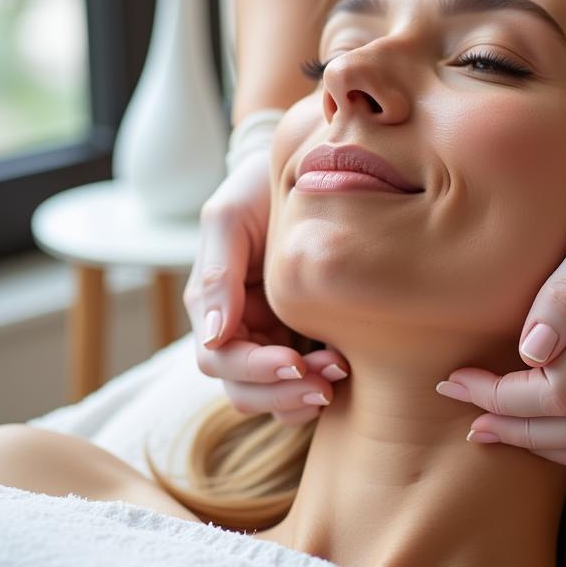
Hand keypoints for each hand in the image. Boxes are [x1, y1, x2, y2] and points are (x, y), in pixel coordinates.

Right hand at [184, 147, 348, 425]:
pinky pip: (307, 384)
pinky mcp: (308, 339)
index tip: (294, 360)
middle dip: (284, 392)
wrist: (305, 168)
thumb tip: (214, 334)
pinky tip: (351, 370)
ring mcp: (273, 340)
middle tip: (329, 378)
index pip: (220, 361)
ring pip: (276, 398)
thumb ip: (216, 273)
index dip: (255, 370)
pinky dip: (322, 387)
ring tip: (343, 372)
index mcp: (214, 307)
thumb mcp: (228, 217)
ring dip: (303, 397)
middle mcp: (240, 331)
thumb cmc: (258, 188)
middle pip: (246, 392)